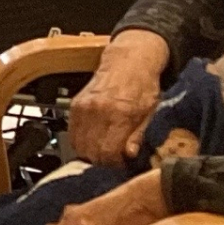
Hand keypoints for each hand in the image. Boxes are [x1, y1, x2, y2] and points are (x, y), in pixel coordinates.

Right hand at [69, 29, 170, 166]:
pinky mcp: (75, 105)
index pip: (108, 152)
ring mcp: (83, 107)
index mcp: (119, 114)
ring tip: (104, 150)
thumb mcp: (151, 112)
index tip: (123, 163)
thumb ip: (138, 135)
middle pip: (91, 152)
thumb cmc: (143, 85)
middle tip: (114, 158)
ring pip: (78, 145)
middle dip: (103, 161)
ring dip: (90, 153)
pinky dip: (81, 142)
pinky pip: (72, 133)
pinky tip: (94, 140)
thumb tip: (130, 155)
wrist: (128, 61)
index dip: (115, 164)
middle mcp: (97, 110)